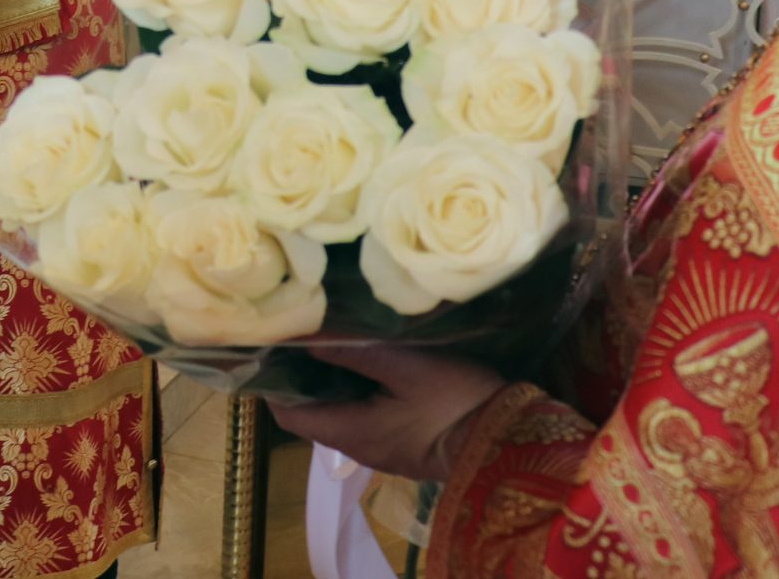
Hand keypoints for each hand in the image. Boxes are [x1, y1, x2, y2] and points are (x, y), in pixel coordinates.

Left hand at [265, 344, 504, 482]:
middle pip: (311, 413)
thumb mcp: (405, 367)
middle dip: (301, 376)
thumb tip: (306, 335)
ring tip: (327, 336)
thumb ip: (354, 351)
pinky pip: (363, 415)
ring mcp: (381, 448)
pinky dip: (354, 389)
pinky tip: (364, 359)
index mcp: (349, 432)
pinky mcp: (403, 443)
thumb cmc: (454, 402)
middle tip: (298, 331)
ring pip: (338, 412)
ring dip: (329, 381)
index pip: (287, 415)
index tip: (271, 346)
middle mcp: (358, 446)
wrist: (508, 442)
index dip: (273, 384)